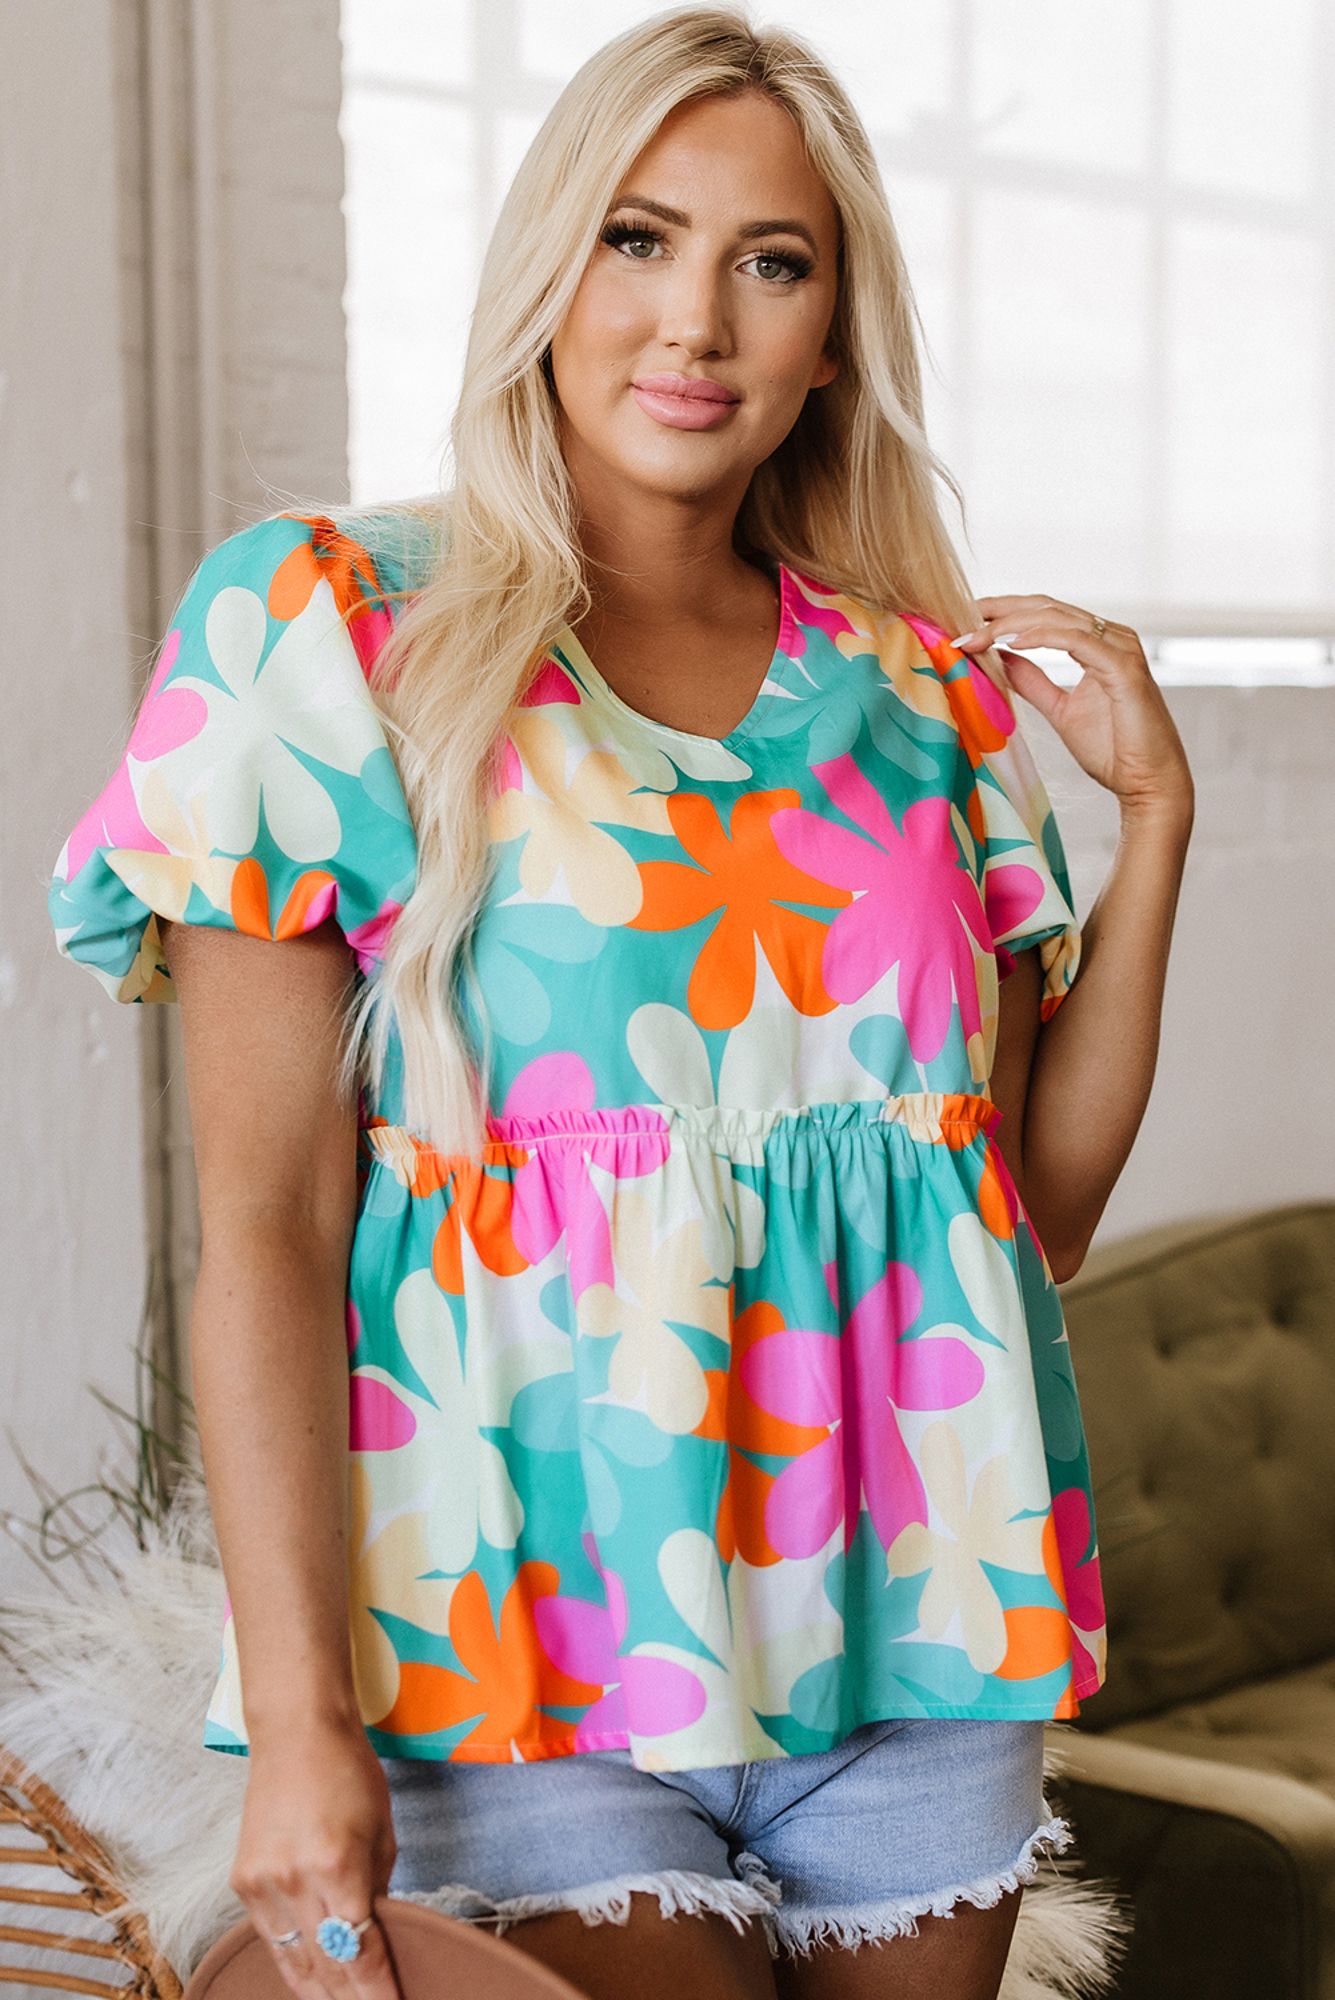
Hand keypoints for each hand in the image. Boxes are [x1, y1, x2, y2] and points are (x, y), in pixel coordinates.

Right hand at [230, 1716, 400, 1999]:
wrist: (297, 1734)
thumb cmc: (349, 1773)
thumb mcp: (382, 1831)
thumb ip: (378, 1890)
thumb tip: (377, 1937)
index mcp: (337, 1867)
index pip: (359, 1952)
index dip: (377, 1990)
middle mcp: (294, 1882)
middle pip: (325, 1966)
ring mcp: (262, 1884)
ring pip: (292, 1961)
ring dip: (318, 1992)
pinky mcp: (242, 1881)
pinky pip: (269, 1937)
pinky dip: (291, 1961)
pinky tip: (310, 1979)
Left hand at [953, 596, 1192, 826]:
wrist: (1147, 783)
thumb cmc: (1113, 750)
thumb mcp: (1060, 710)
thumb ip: (1033, 682)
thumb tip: (1000, 658)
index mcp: (1098, 643)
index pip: (1044, 613)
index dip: (1003, 612)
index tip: (964, 619)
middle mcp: (1112, 638)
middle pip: (1047, 607)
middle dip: (1000, 611)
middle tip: (960, 619)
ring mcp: (1121, 649)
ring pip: (1058, 619)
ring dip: (1011, 624)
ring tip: (976, 634)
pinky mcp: (1125, 669)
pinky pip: (1078, 641)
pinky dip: (1042, 637)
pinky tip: (1010, 643)